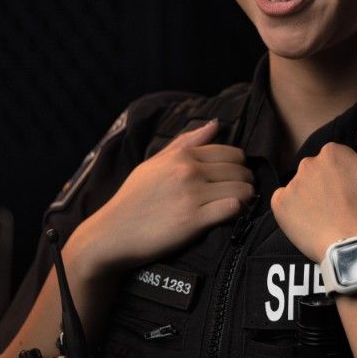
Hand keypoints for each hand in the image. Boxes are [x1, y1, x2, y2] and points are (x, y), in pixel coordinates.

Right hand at [72, 119, 253, 272]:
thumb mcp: (154, 164)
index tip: (233, 179)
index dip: (238, 166)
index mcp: (181, 156)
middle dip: (245, 182)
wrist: (111, 234)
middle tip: (239, 194)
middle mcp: (188, 171)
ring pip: (242, 189)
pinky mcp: (194, 220)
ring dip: (245, 198)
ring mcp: (192, 195)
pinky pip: (233, 208)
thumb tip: (215, 123)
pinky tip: (230, 217)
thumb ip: (186, 142)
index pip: (231, 152)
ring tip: (238, 206)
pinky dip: (238, 213)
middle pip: (241, 170)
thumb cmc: (133, 199)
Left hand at [271, 119, 356, 261]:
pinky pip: (284, 203)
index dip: (350, 176)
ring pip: (302, 187)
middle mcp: (309, 163)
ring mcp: (293, 185)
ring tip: (330, 218)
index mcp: (334, 151)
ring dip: (312, 197)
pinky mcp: (280, 207)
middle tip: (345, 207)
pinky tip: (311, 222)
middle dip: (329, 185)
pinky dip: (294, 211)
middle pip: (318, 171)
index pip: (339, 158)